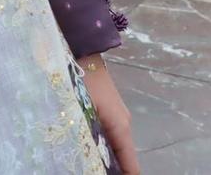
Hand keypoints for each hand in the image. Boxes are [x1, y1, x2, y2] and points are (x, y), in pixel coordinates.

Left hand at [78, 56, 139, 172]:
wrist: (81, 48)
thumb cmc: (79, 80)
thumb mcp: (81, 112)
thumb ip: (86, 138)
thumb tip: (89, 158)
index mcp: (121, 127)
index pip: (131, 166)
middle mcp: (124, 124)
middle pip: (123, 158)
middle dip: (113, 169)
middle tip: (92, 171)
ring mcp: (118, 115)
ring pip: (115, 146)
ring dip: (106, 158)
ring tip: (91, 165)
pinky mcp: (109, 109)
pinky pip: (110, 135)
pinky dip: (103, 146)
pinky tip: (88, 149)